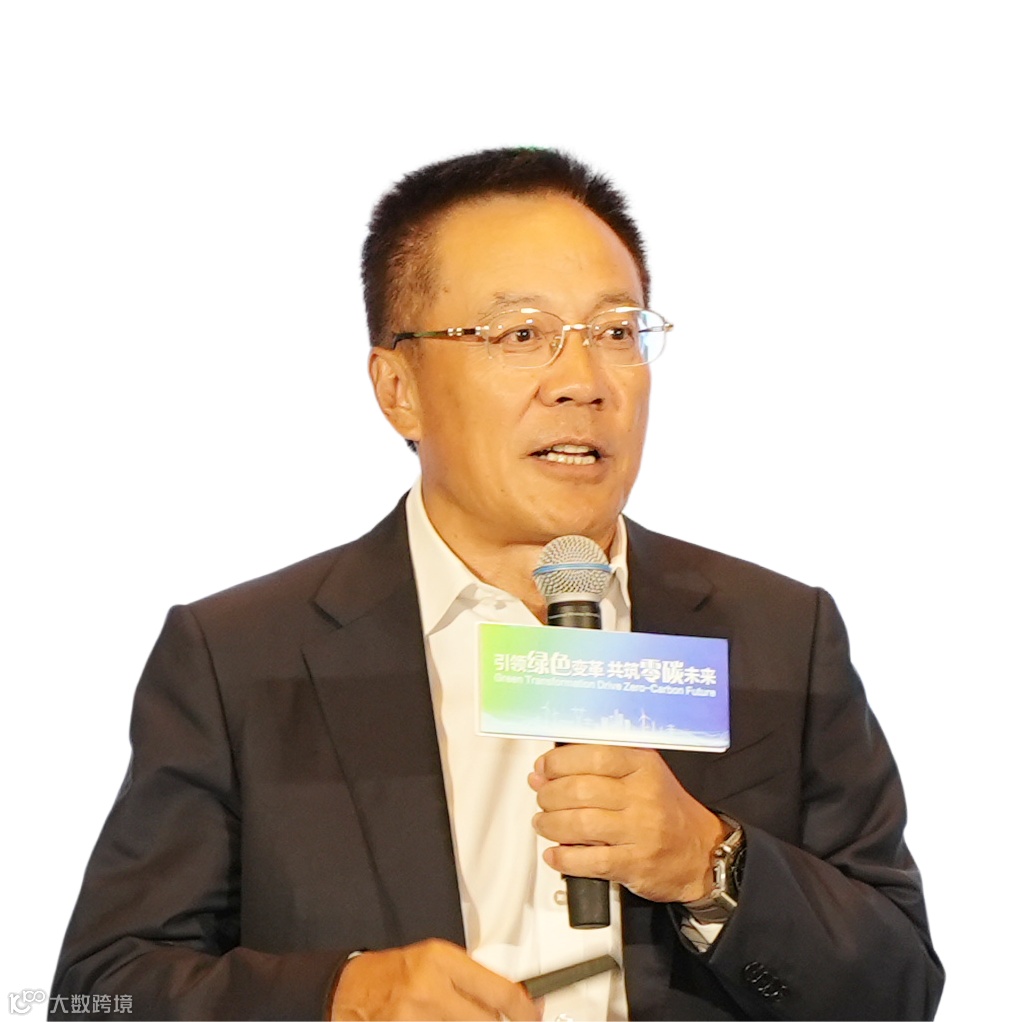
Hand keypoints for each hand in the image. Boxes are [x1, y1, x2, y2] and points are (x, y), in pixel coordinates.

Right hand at [329, 938, 541, 1020]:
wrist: (348, 989)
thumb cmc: (393, 973)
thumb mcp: (436, 962)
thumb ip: (472, 979)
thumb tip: (514, 999)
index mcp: (441, 961)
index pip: (500, 991)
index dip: (524, 1011)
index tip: (532, 1017)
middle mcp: (430, 990)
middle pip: (487, 1021)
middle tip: (498, 1019)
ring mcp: (415, 1017)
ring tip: (458, 1017)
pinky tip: (443, 1021)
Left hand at [529, 745, 726, 903]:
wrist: (701, 853)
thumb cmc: (664, 811)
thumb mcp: (639, 775)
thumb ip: (593, 770)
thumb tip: (541, 774)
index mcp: (643, 766)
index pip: (593, 754)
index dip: (558, 762)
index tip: (543, 768)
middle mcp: (643, 795)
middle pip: (580, 790)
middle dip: (549, 795)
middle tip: (542, 799)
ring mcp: (641, 831)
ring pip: (579, 824)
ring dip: (550, 825)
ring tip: (543, 824)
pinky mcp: (636, 864)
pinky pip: (590, 861)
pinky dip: (564, 859)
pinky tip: (555, 855)